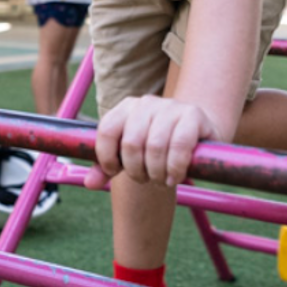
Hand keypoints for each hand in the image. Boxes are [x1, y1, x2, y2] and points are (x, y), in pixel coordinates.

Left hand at [83, 95, 217, 188]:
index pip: (106, 130)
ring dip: (156, 172)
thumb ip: (108, 167)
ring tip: (161, 181)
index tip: (115, 172)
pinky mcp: (193, 115)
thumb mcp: (131, 155)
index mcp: (126, 108)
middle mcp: (146, 103)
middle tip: (146, 180)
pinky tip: (175, 177)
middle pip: (131, 143)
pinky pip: (179, 144)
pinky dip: (175, 167)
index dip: (107, 157)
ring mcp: (170, 106)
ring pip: (155, 146)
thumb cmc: (158, 145)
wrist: (197, 132)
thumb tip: (89, 184)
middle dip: (136, 170)